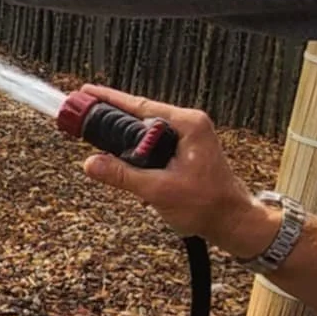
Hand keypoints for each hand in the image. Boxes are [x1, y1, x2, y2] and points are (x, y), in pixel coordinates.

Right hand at [77, 84, 275, 256]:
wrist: (233, 222)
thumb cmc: (209, 205)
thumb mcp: (159, 190)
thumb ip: (123, 175)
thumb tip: (92, 163)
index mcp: (188, 124)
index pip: (139, 105)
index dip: (109, 100)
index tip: (86, 93)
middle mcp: (189, 125)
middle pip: (140, 116)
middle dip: (112, 121)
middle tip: (83, 118)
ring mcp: (188, 138)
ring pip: (146, 134)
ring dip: (125, 143)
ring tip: (100, 145)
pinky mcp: (186, 152)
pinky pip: (154, 146)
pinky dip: (138, 154)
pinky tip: (126, 167)